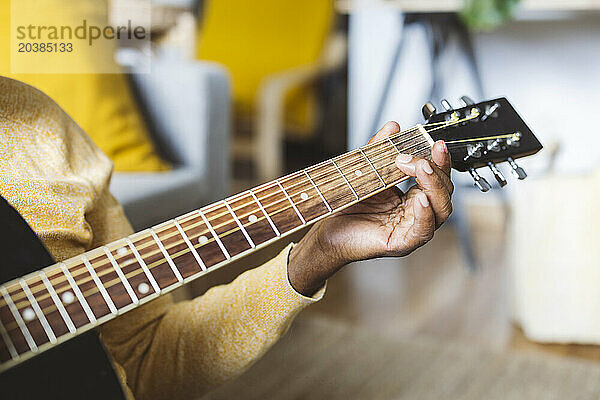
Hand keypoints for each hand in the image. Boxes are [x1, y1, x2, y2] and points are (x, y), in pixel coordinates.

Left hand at [288, 121, 453, 295]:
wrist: (328, 230)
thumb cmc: (347, 207)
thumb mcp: (366, 171)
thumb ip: (379, 149)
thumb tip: (392, 127)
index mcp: (411, 197)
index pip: (438, 177)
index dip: (440, 160)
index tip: (435, 144)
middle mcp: (415, 213)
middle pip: (444, 192)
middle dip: (436, 170)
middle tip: (418, 158)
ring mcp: (411, 228)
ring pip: (441, 210)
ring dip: (434, 186)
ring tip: (420, 170)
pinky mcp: (403, 243)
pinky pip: (423, 230)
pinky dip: (425, 214)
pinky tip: (420, 199)